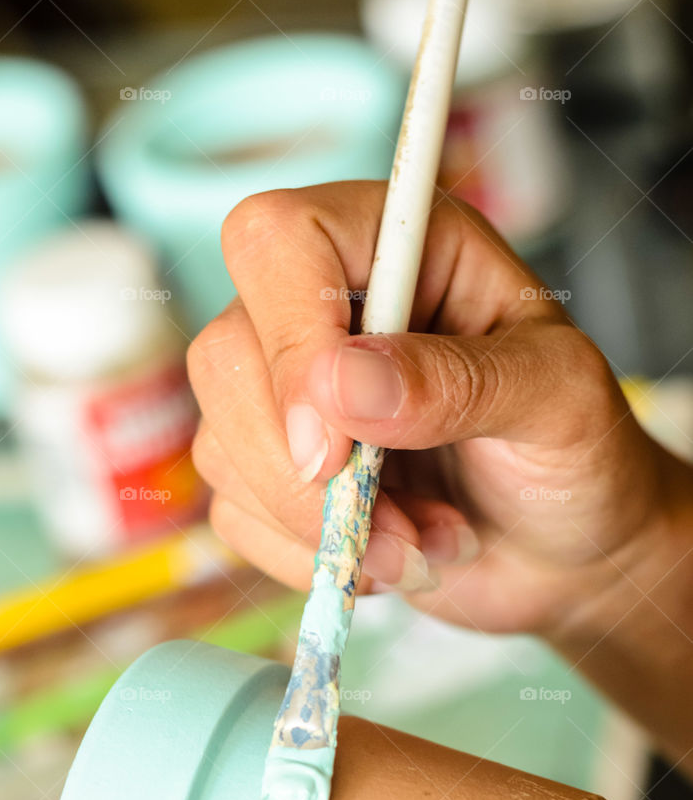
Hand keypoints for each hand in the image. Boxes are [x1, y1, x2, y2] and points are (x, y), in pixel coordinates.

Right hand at [188, 182, 678, 637]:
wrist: (566, 552)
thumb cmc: (578, 452)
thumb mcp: (558, 401)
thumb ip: (460, 383)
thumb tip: (339, 388)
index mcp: (397, 246)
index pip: (279, 240)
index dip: (290, 341)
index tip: (333, 447)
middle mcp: (325, 308)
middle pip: (225, 355)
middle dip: (301, 471)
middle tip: (399, 522)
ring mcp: (289, 394)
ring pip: (220, 447)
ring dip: (320, 526)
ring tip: (422, 539)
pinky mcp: (274, 472)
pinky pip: (236, 517)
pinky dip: (311, 559)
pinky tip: (388, 555)